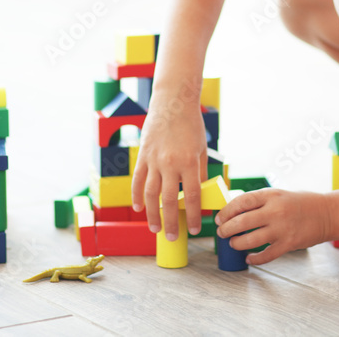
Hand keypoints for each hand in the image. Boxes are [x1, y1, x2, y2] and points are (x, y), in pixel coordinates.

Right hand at [131, 102, 206, 239]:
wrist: (173, 102)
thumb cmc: (191, 125)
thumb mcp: (201, 149)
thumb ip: (199, 172)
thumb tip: (199, 195)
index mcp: (189, 162)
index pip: (191, 196)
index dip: (192, 215)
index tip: (193, 229)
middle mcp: (170, 163)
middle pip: (169, 200)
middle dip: (171, 222)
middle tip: (173, 237)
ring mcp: (154, 160)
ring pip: (150, 194)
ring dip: (152, 214)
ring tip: (156, 229)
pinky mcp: (142, 155)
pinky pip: (138, 180)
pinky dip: (137, 195)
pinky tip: (138, 208)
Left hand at [215, 189, 332, 264]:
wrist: (327, 213)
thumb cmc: (301, 203)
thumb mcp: (279, 194)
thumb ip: (260, 202)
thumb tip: (235, 212)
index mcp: (271, 195)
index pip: (241, 202)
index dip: (227, 211)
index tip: (220, 218)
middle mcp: (275, 211)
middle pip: (242, 222)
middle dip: (227, 229)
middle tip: (222, 233)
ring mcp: (282, 228)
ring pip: (251, 240)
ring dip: (238, 244)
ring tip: (234, 244)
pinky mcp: (289, 244)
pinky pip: (266, 255)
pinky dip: (255, 258)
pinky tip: (249, 258)